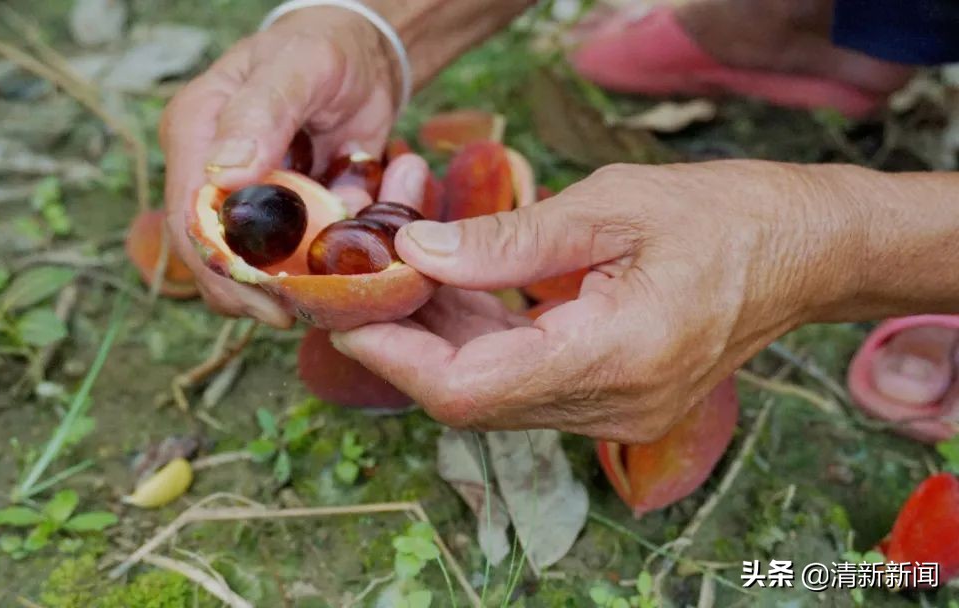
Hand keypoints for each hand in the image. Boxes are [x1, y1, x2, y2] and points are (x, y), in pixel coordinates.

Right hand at [160, 8, 413, 325]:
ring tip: (317, 307)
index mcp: (196, 131)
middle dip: (247, 293)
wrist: (361, 57)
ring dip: (276, 293)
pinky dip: (305, 279)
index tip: (268, 301)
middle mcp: (206, 171)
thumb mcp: (300, 66)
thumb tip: (225, 175)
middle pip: (207, 255)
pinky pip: (279, 261)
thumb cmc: (326, 50)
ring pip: (239, 268)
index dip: (222, 266)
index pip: (190, 216)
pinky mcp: (271, 216)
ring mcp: (237, 198)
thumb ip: (264, 113)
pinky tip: (332, 286)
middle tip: (294, 318)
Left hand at [334, 161, 865, 440]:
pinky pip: (526, 385)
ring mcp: (618, 414)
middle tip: (363, 283)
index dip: (395, 357)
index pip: (468, 390)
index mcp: (616, 356)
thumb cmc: (723, 216)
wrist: (804, 252)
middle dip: (405, 343)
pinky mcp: (617, 404)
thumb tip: (416, 252)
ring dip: (440, 341)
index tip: (346, 312)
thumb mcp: (609, 206)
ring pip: (494, 395)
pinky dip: (482, 344)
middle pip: (472, 399)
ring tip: (406, 274)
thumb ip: (506, 240)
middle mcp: (613, 406)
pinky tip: (456, 292)